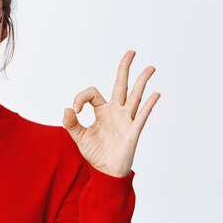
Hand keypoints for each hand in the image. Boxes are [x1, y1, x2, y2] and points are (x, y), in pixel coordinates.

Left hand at [62, 50, 159, 177]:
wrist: (106, 171)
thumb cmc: (95, 152)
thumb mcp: (79, 136)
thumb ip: (71, 123)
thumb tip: (67, 109)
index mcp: (102, 110)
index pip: (93, 92)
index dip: (81, 97)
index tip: (74, 110)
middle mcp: (116, 111)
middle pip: (122, 85)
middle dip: (125, 68)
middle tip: (131, 52)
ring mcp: (126, 120)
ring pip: (135, 96)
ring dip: (142, 81)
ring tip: (150, 67)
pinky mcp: (133, 131)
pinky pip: (142, 116)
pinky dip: (149, 105)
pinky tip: (156, 93)